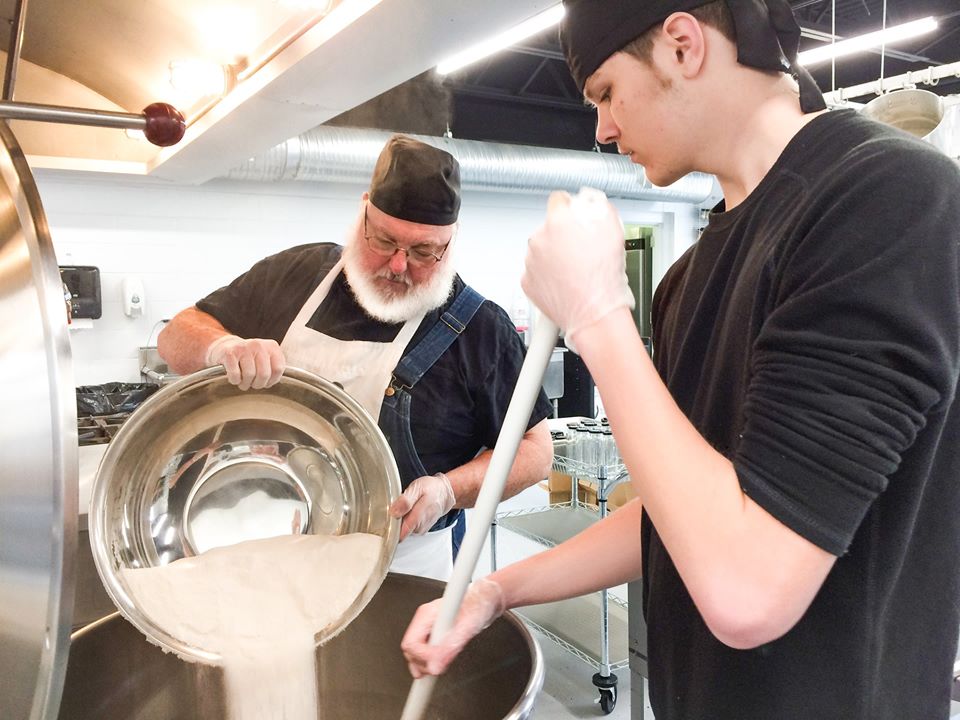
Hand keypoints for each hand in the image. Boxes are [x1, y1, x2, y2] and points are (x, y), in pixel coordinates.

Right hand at [204, 334, 285, 390]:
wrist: (225, 347)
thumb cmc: (249, 358)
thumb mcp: (265, 359)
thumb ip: (274, 368)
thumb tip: (273, 382)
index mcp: (272, 347)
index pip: (278, 369)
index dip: (271, 381)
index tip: (265, 382)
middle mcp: (259, 345)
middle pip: (264, 374)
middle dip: (257, 384)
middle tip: (252, 384)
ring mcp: (244, 347)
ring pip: (249, 375)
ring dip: (245, 384)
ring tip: (243, 382)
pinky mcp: (230, 353)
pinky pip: (235, 375)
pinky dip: (234, 381)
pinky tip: (234, 377)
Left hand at [389, 473, 455, 540]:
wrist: (444, 494)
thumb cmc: (431, 489)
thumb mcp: (418, 488)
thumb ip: (405, 501)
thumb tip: (394, 512)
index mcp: (417, 518)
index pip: (398, 534)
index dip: (389, 528)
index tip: (385, 517)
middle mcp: (419, 528)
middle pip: (397, 533)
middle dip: (392, 522)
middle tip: (394, 507)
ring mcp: (420, 531)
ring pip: (402, 531)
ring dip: (398, 521)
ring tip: (403, 508)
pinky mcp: (420, 531)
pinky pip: (407, 529)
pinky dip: (404, 521)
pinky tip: (407, 512)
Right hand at [401, 577, 505, 677]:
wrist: (487, 599)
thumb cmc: (478, 605)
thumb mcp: (467, 628)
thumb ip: (450, 648)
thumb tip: (435, 667)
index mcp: (427, 614)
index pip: (411, 643)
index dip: (422, 657)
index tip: (437, 664)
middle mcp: (424, 619)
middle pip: (410, 649)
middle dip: (423, 663)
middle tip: (440, 667)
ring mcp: (428, 626)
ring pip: (415, 652)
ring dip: (427, 663)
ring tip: (444, 664)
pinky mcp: (434, 633)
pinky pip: (424, 651)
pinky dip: (431, 660)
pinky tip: (442, 661)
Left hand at [522, 188, 634, 352]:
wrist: (594, 315)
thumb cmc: (604, 279)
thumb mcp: (614, 230)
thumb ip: (600, 208)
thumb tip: (592, 201)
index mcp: (558, 223)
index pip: (557, 200)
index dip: (569, 206)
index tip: (574, 214)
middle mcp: (538, 240)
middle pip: (549, 227)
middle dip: (563, 235)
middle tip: (582, 250)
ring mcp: (530, 262)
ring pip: (541, 250)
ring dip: (554, 255)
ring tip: (575, 270)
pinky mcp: (527, 282)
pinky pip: (536, 271)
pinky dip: (547, 274)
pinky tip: (565, 281)